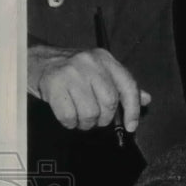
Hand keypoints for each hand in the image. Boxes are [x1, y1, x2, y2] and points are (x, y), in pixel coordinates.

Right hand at [27, 45, 150, 131]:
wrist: (38, 62)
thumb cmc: (74, 72)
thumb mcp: (101, 73)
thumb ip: (123, 86)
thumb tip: (146, 99)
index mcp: (105, 59)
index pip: (128, 86)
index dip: (133, 110)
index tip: (131, 126)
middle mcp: (90, 62)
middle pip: (109, 103)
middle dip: (104, 118)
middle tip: (96, 119)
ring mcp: (71, 72)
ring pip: (90, 113)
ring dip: (86, 123)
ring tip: (81, 117)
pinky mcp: (54, 84)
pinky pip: (69, 116)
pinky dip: (70, 123)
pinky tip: (68, 116)